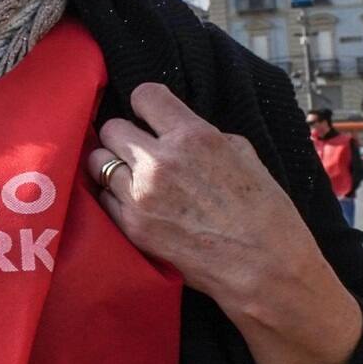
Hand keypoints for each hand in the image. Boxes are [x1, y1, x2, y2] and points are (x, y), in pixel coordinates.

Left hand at [92, 83, 304, 304]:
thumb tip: (175, 130)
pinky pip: (104, 198)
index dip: (145, 104)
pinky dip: (115, 198)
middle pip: (111, 128)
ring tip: (133, 177)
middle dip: (124, 136)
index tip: (147, 115)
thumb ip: (203, 136)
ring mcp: (141, 195)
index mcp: (194, 137)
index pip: (144, 95)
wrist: (264, 268)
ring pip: (98, 162)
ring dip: (113, 166)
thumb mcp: (244, 155)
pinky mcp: (131, 225)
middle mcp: (161, 161)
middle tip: (138, 149)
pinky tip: (136, 204)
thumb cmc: (264, 213)